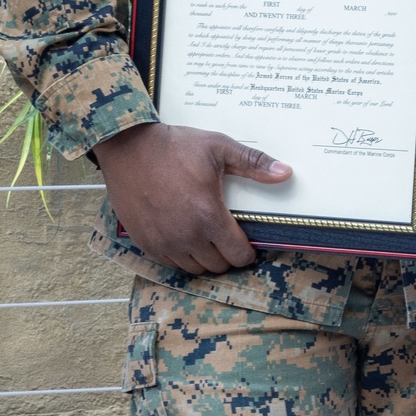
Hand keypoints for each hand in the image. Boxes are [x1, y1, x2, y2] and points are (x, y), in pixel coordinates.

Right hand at [94, 122, 290, 274]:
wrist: (129, 147)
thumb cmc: (175, 146)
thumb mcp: (219, 147)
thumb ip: (254, 163)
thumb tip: (286, 173)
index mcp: (209, 216)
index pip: (238, 255)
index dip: (248, 253)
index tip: (247, 243)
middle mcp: (186, 236)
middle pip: (218, 265)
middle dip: (227, 255)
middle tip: (228, 238)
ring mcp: (163, 242)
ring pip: (194, 268)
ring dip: (205, 258)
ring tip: (207, 237)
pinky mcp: (144, 242)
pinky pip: (170, 262)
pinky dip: (181, 255)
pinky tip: (184, 236)